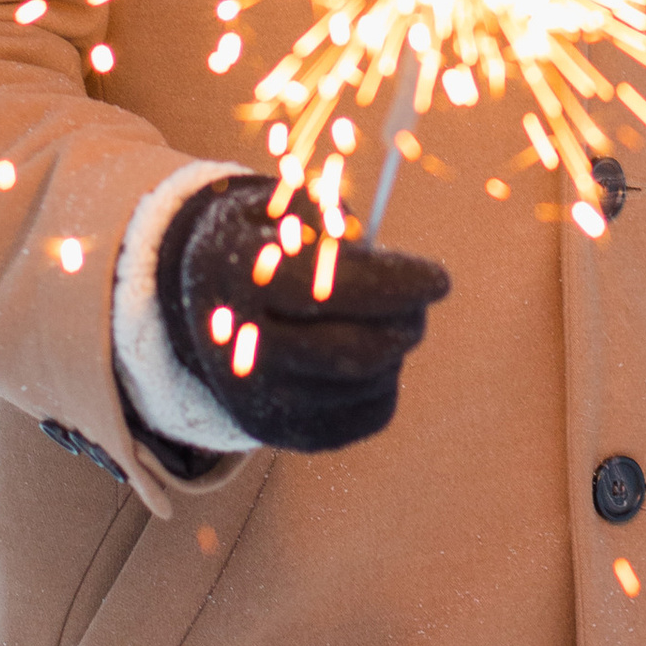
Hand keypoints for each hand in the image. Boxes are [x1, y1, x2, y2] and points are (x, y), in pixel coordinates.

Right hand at [157, 178, 449, 455]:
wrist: (206, 310)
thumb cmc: (262, 246)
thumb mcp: (281, 210)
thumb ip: (326, 219)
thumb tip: (374, 245)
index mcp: (236, 285)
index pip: (327, 293)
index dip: (393, 286)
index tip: (439, 280)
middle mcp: (239, 356)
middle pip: (353, 353)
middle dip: (405, 323)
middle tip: (421, 301)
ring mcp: (261, 405)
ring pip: (369, 384)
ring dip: (394, 347)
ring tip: (376, 318)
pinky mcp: (289, 436)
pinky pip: (370, 413)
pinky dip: (386, 380)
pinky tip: (365, 352)